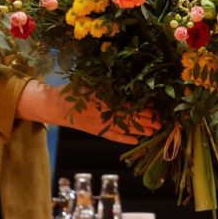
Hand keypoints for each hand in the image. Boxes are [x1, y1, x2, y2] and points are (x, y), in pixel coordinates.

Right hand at [15, 80, 160, 143]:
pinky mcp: (97, 132)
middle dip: (146, 120)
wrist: (56, 106)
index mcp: (104, 99)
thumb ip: (108, 83)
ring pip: (124, 129)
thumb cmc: (75, 90)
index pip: (129, 106)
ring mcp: (101, 125)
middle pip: (130, 118)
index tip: (156, 109)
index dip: (143, 109)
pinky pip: (113, 137)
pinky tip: (136, 141)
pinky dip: (125, 139)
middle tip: (161, 122)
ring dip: (139, 130)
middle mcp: (104, 114)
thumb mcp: (92, 82)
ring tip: (153, 131)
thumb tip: (128, 77)